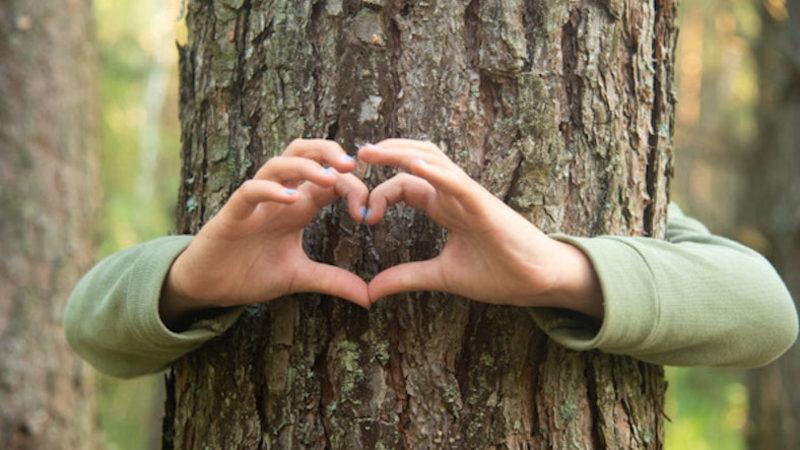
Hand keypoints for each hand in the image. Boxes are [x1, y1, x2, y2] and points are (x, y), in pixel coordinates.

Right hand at [161, 139, 370, 328]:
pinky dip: (271, 190)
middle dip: (327, 151)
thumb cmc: (250, 273)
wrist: (208, 287)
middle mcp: (279, 197)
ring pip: (278, 164)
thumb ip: (333, 281)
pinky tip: (291, 198)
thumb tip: (369, 298)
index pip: (329, 180)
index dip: (352, 186)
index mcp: (298, 207)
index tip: (368, 211)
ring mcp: (255, 203)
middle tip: (351, 165)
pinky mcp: (232, 214)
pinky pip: (249, 191)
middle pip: (303, 153)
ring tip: (328, 176)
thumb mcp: (299, 278)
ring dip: (305, 166)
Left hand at [358, 139, 603, 319]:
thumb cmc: (498, 273)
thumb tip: (370, 291)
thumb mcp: (440, 276)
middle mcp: (455, 195)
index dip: (381, 194)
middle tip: (355, 155)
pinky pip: (457, 181)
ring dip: (402, 152)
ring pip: (433, 160)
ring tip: (373, 150)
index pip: (406, 186)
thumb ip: (406, 277)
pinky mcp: (484, 204)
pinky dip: (435, 171)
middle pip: (416, 160)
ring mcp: (470, 196)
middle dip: (386, 153)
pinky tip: (413, 165)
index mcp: (445, 208)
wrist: (537, 282)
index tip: (364, 216)